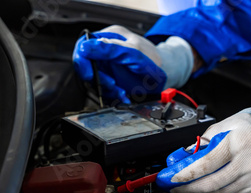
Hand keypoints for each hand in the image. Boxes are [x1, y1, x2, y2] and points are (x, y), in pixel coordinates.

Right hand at [73, 25, 192, 102]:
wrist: (165, 74)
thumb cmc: (153, 60)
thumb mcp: (134, 52)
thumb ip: (111, 49)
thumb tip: (86, 47)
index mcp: (109, 37)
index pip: (84, 46)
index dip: (82, 61)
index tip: (89, 74)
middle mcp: (106, 50)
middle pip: (87, 65)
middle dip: (98, 78)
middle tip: (111, 84)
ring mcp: (108, 65)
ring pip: (94, 79)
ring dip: (107, 89)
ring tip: (121, 91)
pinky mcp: (111, 78)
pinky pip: (104, 88)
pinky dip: (113, 94)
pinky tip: (123, 95)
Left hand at [156, 93, 250, 192]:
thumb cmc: (250, 127)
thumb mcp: (226, 124)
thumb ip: (205, 140)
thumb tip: (186, 156)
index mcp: (239, 143)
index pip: (207, 164)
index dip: (187, 174)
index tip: (174, 179)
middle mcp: (250, 162)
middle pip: (213, 183)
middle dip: (190, 189)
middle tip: (176, 189)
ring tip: (188, 191)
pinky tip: (206, 192)